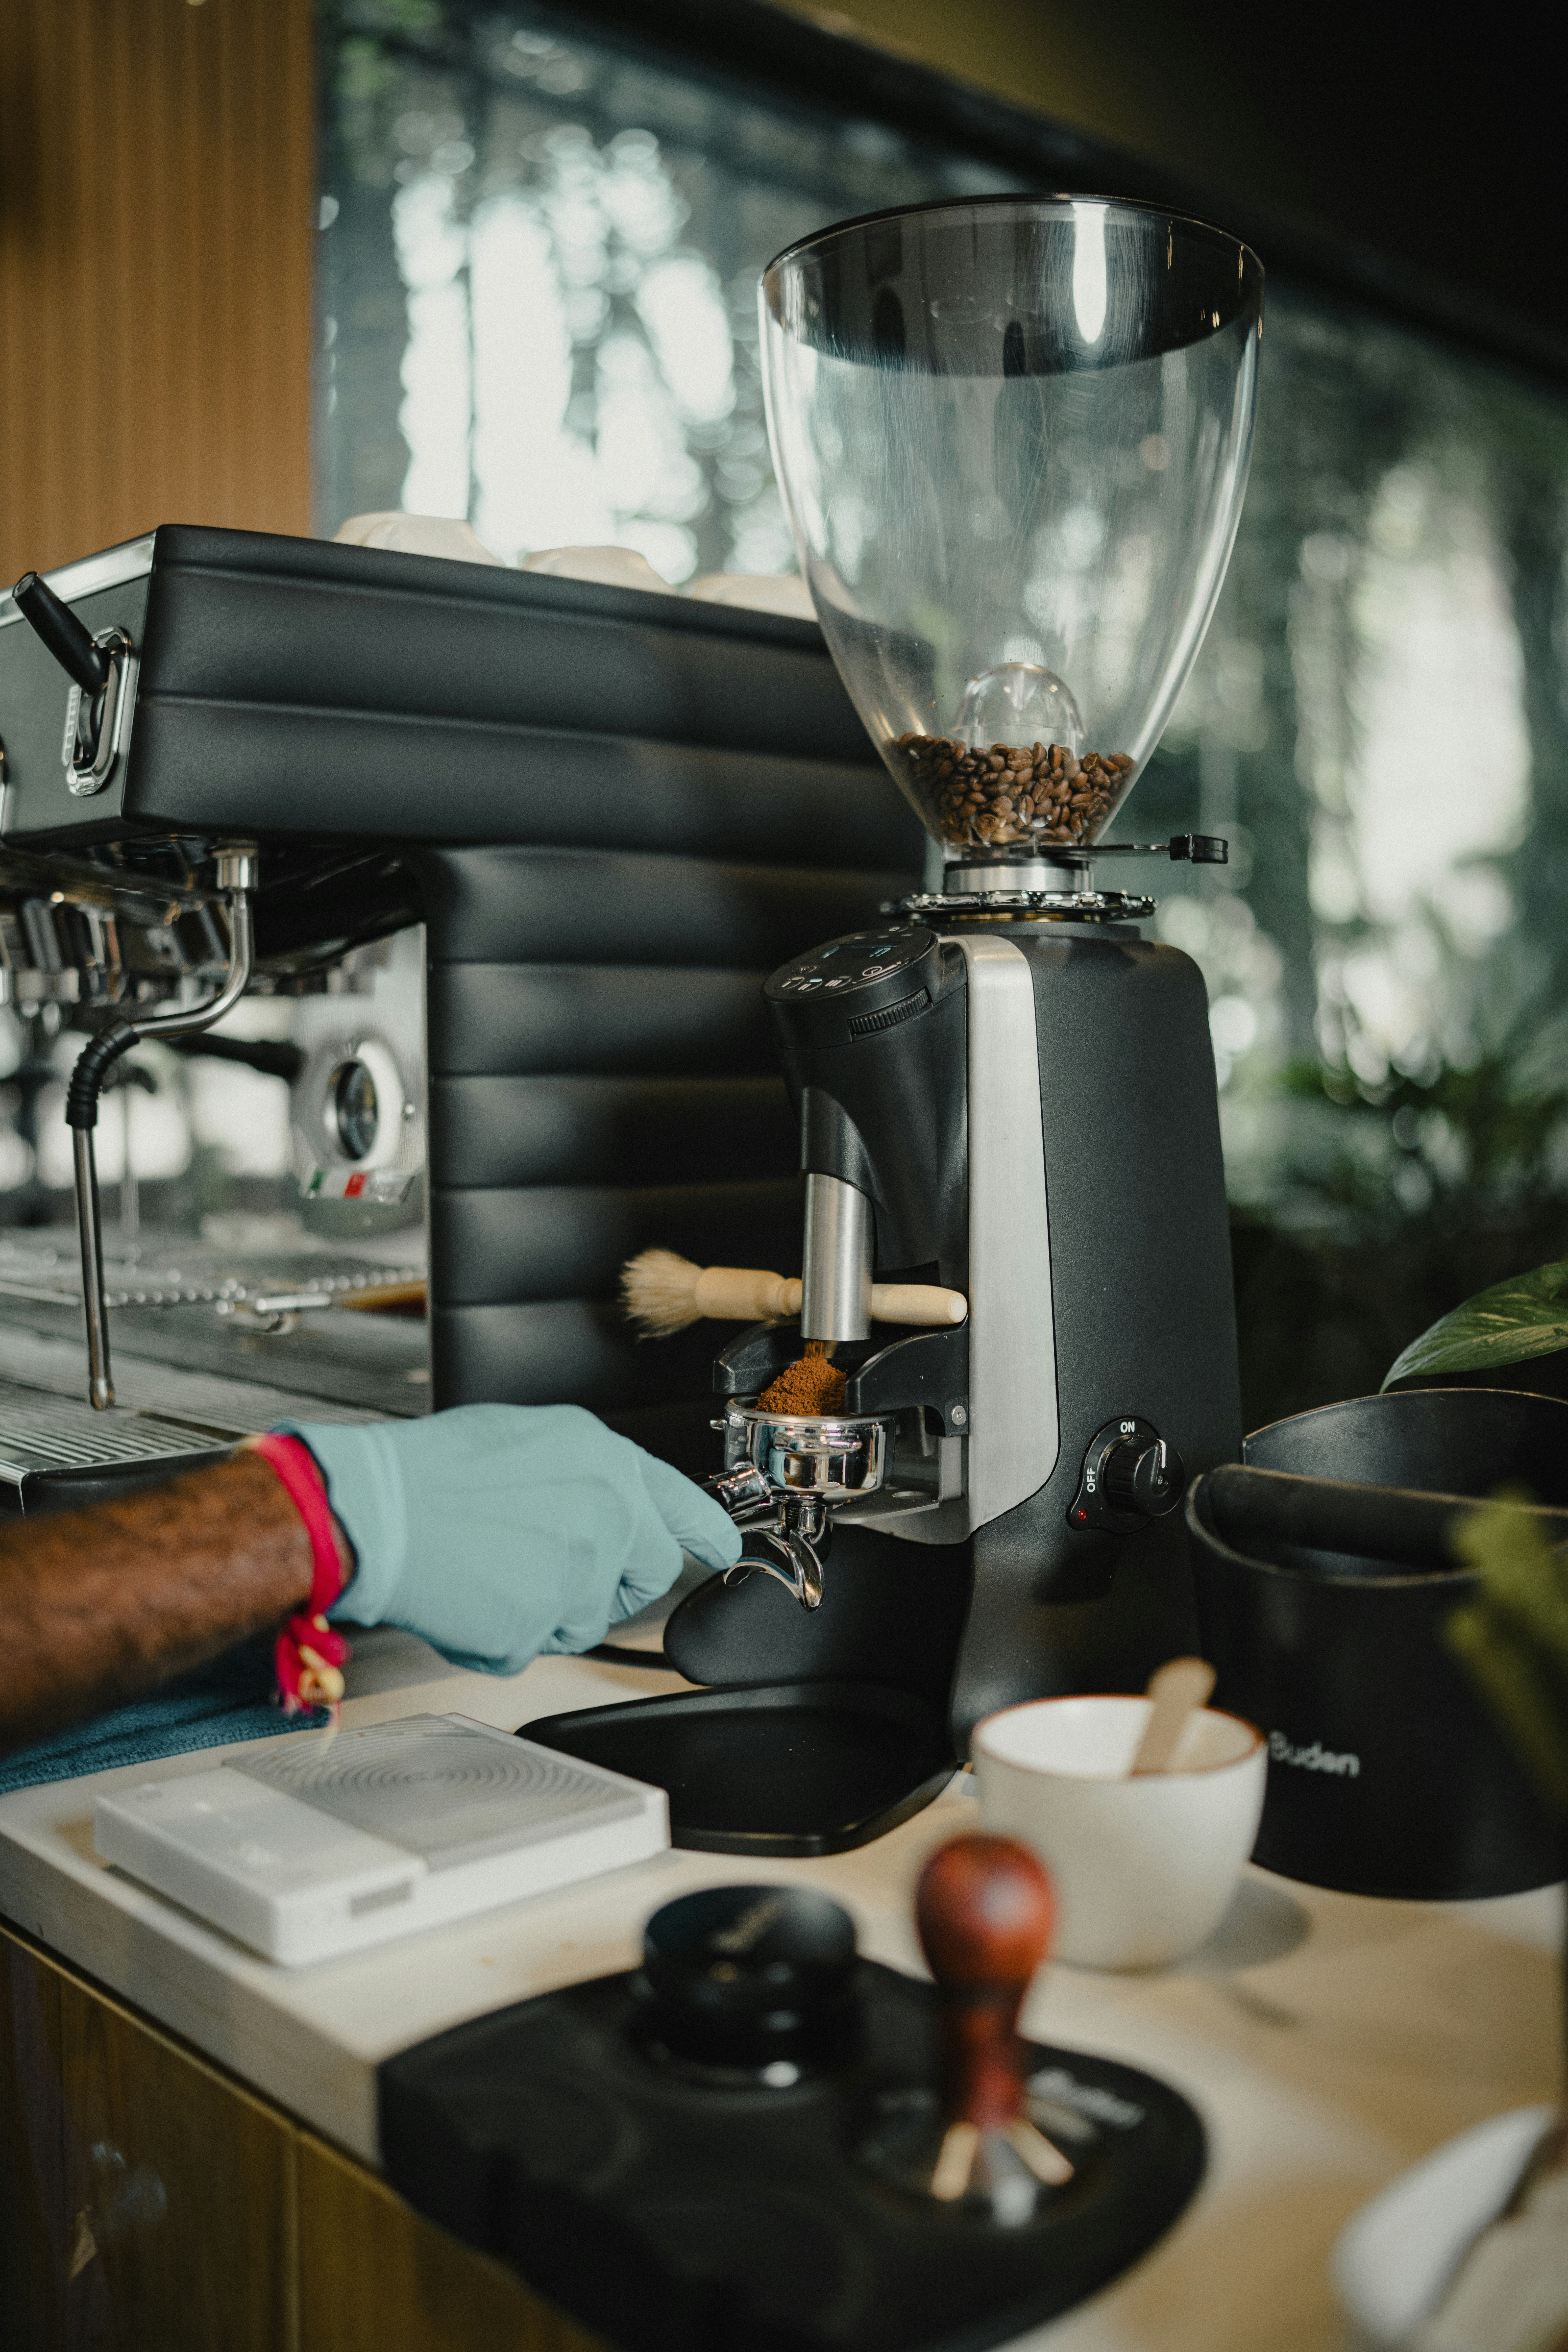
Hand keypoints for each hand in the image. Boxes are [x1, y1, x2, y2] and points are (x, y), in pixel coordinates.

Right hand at [278, 1405, 740, 1675]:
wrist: (378, 1513)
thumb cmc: (432, 1474)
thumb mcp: (526, 1440)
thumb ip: (580, 1475)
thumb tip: (599, 1502)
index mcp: (603, 1462)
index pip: (682, 1505)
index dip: (706, 1531)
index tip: (722, 1547)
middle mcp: (607, 1514)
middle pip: (646, 1574)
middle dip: (611, 1585)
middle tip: (557, 1575)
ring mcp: (580, 1573)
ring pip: (586, 1618)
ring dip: (546, 1611)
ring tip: (491, 1572)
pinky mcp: (545, 1624)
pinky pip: (532, 1648)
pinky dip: (501, 1637)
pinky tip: (469, 1599)